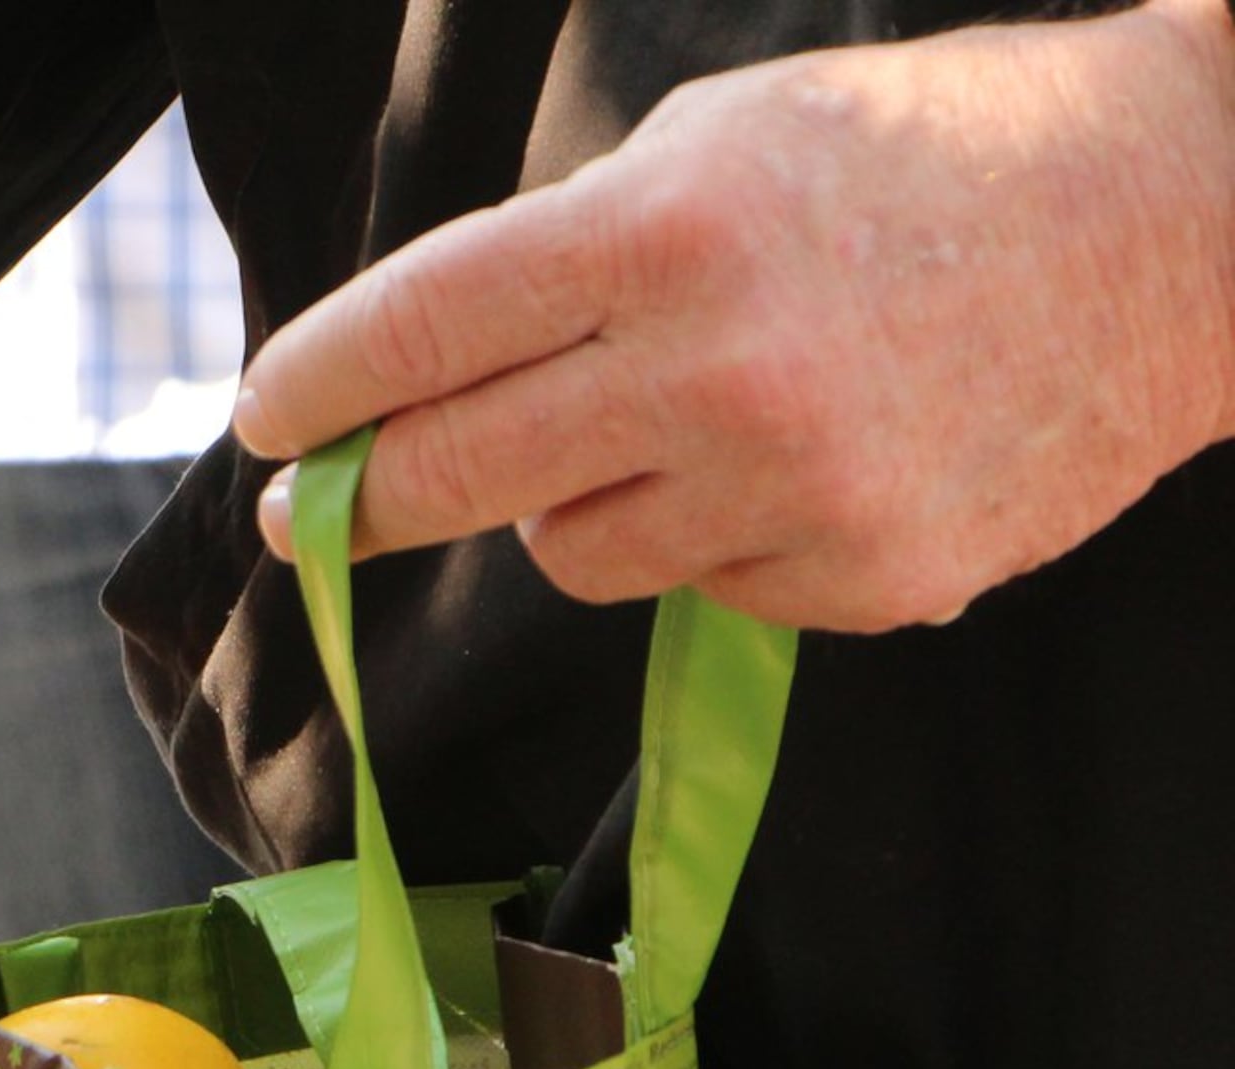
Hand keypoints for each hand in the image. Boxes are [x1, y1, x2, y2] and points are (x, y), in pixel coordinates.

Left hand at [238, 0, 1234, 630]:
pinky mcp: (863, 578)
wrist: (1185, 225)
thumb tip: (429, 363)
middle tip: (316, 509)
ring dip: (572, 501)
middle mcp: (712, 373)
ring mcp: (792, 491)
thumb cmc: (936, 155)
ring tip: (664, 426)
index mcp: (661, 234)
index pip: (419, 333)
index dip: (316, 387)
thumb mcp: (729, 139)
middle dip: (360, 497)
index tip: (265, 425)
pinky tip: (800, 462)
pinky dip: (715, 539)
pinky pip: (702, 589)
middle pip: (453, 473)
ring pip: (570, 550)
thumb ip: (574, 251)